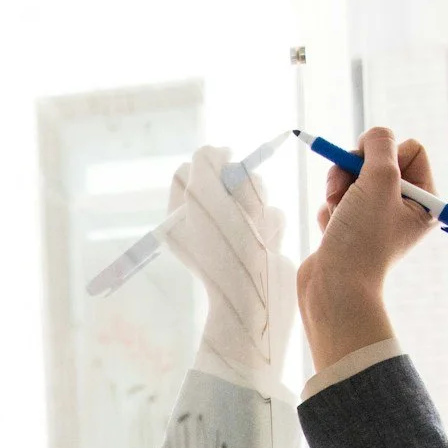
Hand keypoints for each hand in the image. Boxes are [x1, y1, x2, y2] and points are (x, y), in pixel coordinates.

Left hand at [159, 145, 292, 393]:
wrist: (254, 294)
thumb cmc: (224, 244)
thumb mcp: (205, 192)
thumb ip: (206, 161)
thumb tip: (219, 152)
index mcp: (177, 216)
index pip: (189, 171)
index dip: (210, 161)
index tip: (227, 159)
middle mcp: (201, 225)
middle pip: (226, 179)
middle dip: (240, 186)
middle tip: (239, 205)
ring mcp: (230, 235)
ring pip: (254, 195)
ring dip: (258, 206)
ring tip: (254, 230)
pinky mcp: (257, 245)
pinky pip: (270, 217)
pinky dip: (271, 226)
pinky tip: (266, 243)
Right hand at [295, 127, 436, 370]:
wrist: (334, 288)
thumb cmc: (362, 239)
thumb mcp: (379, 180)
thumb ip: (380, 146)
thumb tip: (376, 134)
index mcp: (425, 200)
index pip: (410, 149)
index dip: (384, 153)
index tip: (368, 170)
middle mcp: (404, 209)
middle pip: (377, 161)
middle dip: (354, 172)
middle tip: (345, 191)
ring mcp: (376, 220)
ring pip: (353, 179)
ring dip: (338, 191)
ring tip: (337, 213)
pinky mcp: (351, 229)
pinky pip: (338, 200)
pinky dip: (330, 211)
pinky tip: (331, 230)